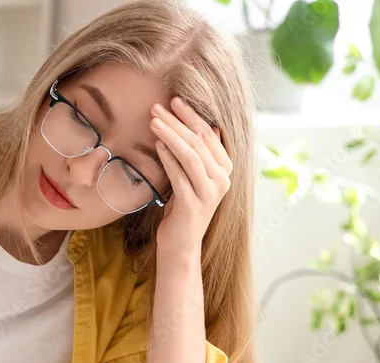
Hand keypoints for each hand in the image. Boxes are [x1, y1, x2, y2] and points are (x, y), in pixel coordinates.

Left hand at [150, 97, 232, 257]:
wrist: (180, 243)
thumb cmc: (183, 207)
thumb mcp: (194, 177)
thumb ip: (202, 154)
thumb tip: (210, 126)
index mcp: (225, 168)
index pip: (209, 134)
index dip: (191, 116)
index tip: (174, 101)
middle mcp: (223, 179)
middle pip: (199, 141)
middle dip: (177, 121)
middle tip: (157, 106)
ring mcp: (210, 192)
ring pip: (190, 154)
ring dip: (171, 135)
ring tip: (153, 121)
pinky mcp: (193, 203)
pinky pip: (179, 174)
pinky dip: (167, 157)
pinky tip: (156, 144)